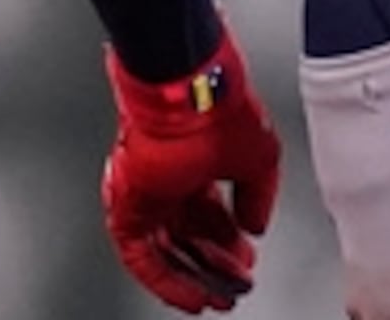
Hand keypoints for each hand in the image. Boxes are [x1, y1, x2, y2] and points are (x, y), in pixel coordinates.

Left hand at [101, 22, 283, 312]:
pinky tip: (190, 294)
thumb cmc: (218, 110)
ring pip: (167, 251)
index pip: (213, 215)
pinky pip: (141, 257)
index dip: (231, 242)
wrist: (185, 92)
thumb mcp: (260, 158)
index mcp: (199, 163)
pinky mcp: (129, 208)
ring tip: (217, 297)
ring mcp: (148, 196)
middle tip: (234, 286)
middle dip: (215, 265)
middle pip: (190, 237)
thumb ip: (259, 197)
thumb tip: (256, 225)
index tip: (246, 259)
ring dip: (194, 278)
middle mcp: (171, 182)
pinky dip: (165, 280)